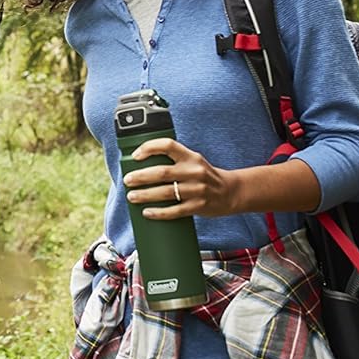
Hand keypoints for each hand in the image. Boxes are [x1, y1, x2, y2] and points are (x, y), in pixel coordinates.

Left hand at [123, 137, 241, 219]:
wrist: (232, 192)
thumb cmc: (205, 176)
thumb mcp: (194, 162)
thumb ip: (174, 160)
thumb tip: (141, 165)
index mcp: (191, 157)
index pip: (168, 145)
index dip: (149, 147)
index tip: (135, 156)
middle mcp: (194, 171)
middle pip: (162, 172)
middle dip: (141, 176)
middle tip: (127, 180)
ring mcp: (197, 190)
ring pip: (166, 192)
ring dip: (145, 195)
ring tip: (132, 196)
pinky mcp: (198, 206)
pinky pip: (175, 211)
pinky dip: (159, 212)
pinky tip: (147, 212)